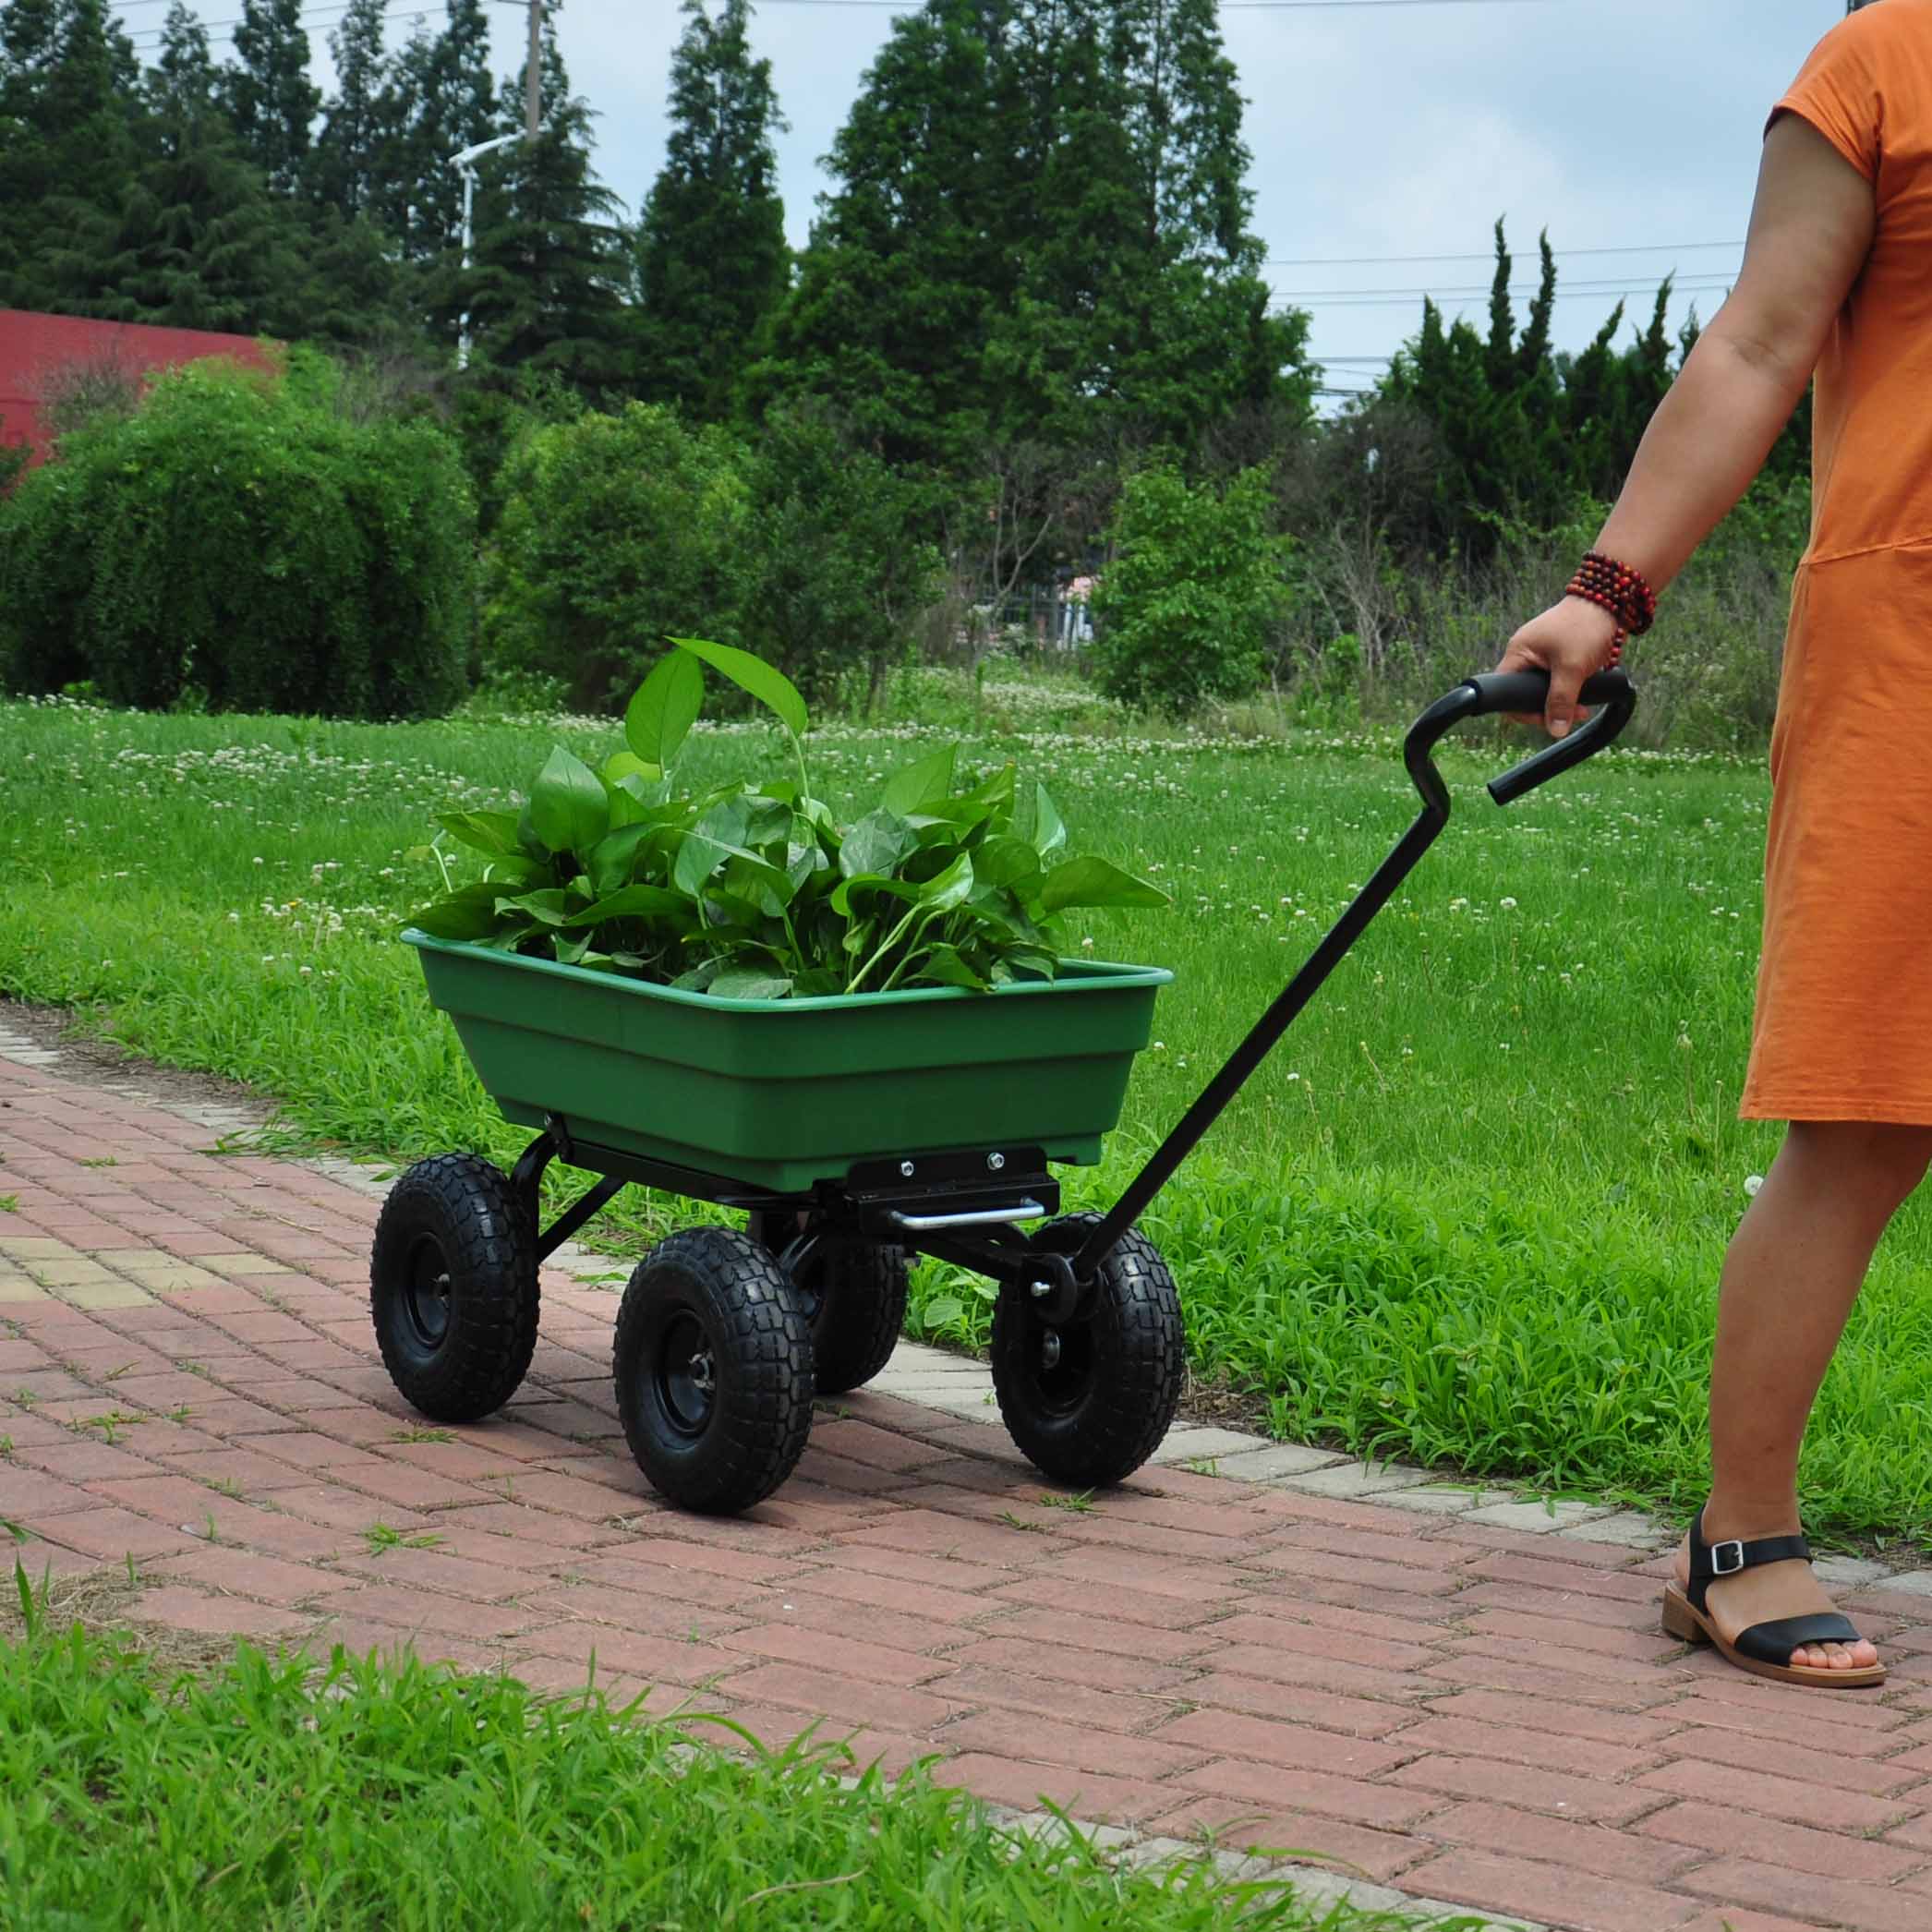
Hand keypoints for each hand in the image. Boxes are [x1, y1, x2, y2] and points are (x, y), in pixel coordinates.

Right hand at [1494, 598, 1622, 738]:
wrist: (1610, 600)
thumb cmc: (1585, 627)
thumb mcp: (1572, 668)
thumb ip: (1561, 701)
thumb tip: (1555, 731)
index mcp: (1518, 654)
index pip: (1505, 693)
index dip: (1522, 711)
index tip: (1547, 719)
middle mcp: (1524, 654)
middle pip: (1524, 694)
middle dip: (1548, 709)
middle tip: (1572, 714)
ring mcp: (1540, 654)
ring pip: (1543, 689)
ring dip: (1561, 701)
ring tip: (1582, 708)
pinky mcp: (1556, 654)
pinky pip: (1555, 680)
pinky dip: (1568, 689)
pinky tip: (1582, 694)